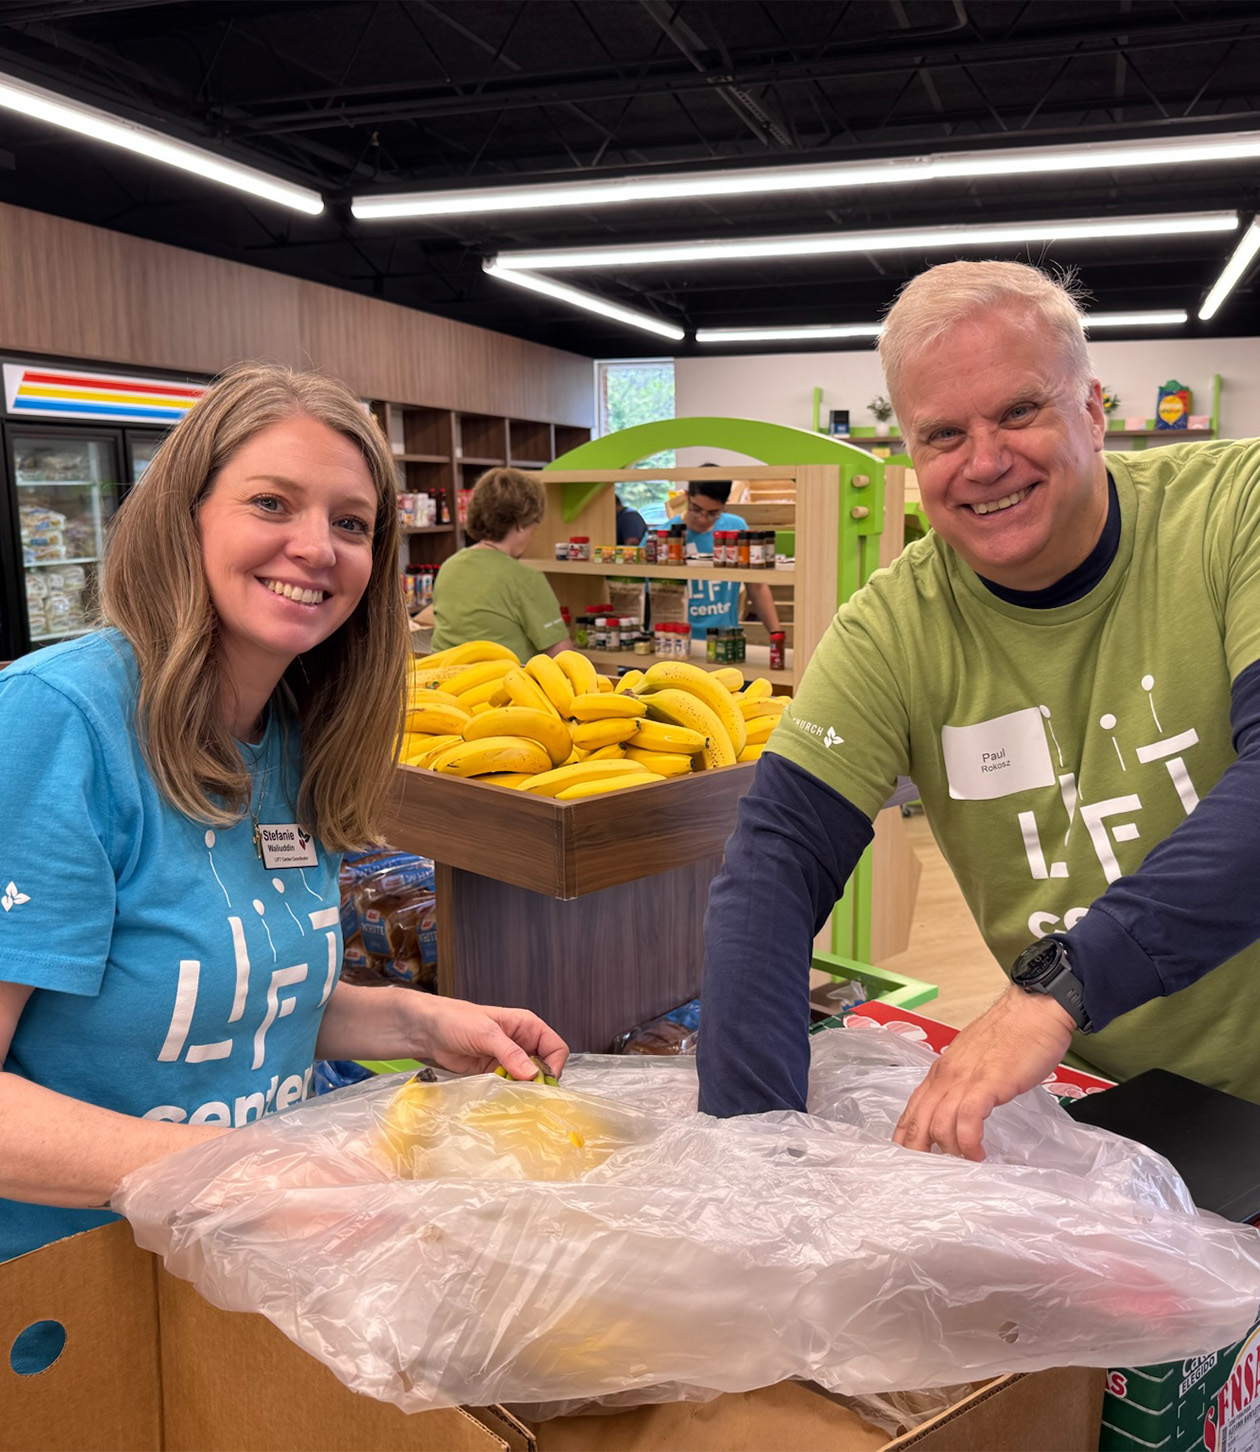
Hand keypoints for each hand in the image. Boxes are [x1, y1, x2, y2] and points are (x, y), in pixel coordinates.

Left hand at [408, 996, 568, 1080]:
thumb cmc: (458, 1020)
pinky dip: (508, 1093)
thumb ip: (510, 1053)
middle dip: (538, 1081)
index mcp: (527, 1027)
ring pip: (527, 1079)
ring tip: (510, 1096)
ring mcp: (509, 1059)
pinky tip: (499, 1097)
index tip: (541, 1082)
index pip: (556, 1048)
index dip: (554, 1065)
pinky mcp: (495, 1072)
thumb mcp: (486, 1033)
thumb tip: (533, 1074)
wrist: (429, 1030)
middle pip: (544, 1067)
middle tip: (525, 1094)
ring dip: (521, 1089)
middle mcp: (522, 1043)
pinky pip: (510, 1086)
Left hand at [892, 985, 1074, 1160]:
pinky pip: (967, 1119)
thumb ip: (966, 1079)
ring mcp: (965, 1078)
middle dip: (917, 1149)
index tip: (906, 1154)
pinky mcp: (987, 1083)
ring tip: (964, 1163)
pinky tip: (978, 1153)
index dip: (906, 1132)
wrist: (1034, 1010)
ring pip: (940, 1123)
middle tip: (925, 1173)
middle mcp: (946, 1074)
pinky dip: (969, 1141)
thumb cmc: (1013, 1033)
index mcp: (943, 1068)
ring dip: (949, 1150)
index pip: (914, 1105)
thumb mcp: (977, 1058)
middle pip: (919, 1118)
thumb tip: (963, 1102)